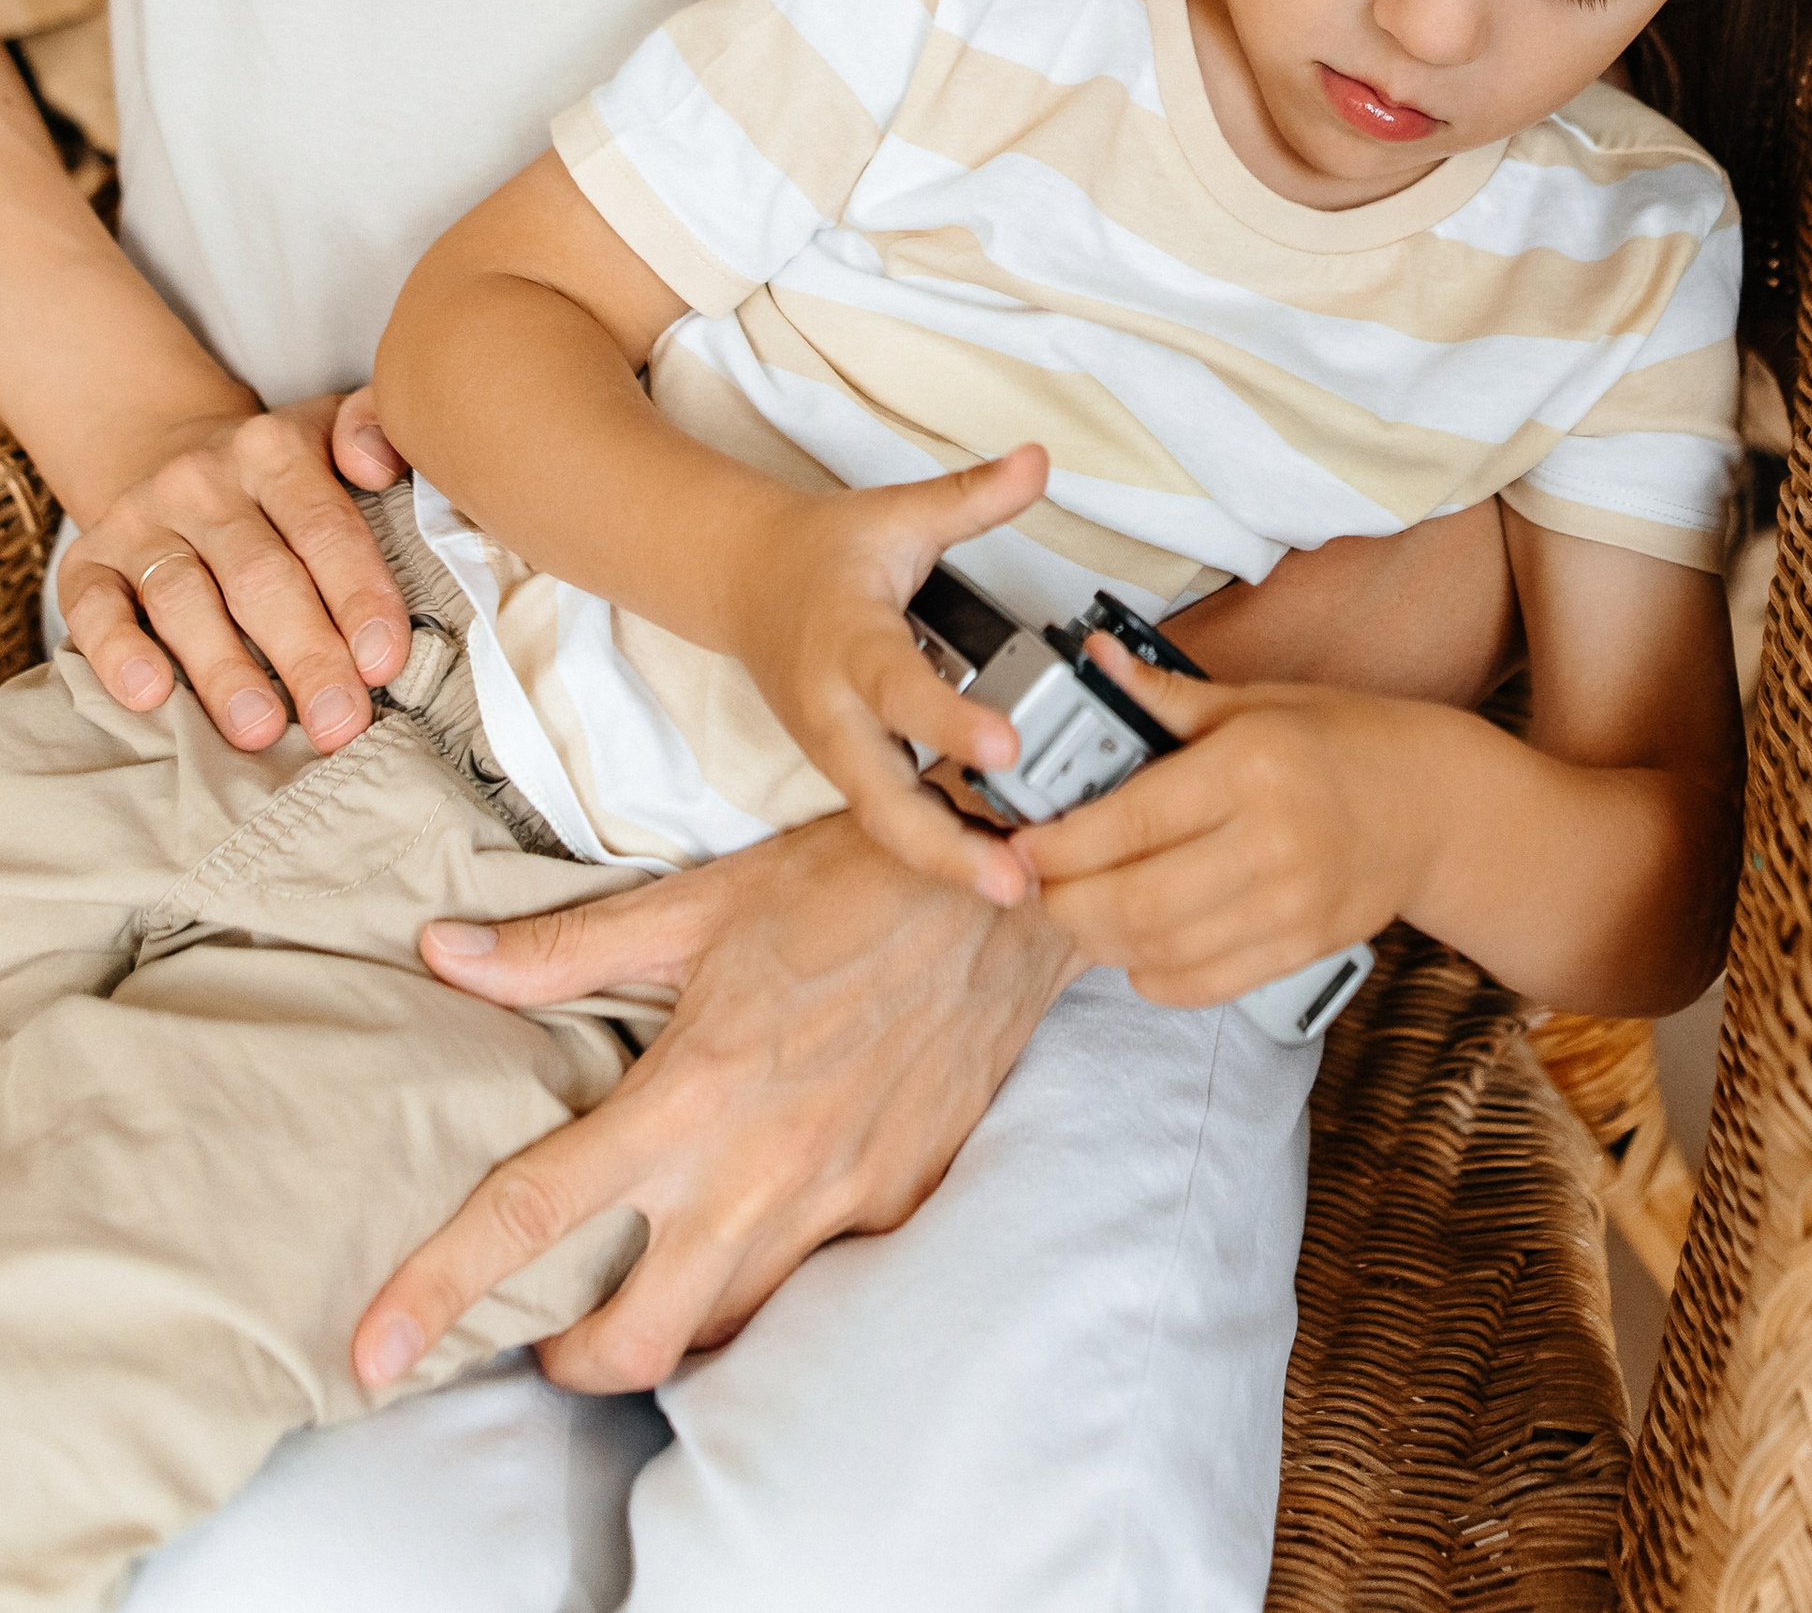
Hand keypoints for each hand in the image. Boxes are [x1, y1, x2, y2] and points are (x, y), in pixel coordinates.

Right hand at [56, 384, 410, 753]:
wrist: (166, 453)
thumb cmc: (276, 474)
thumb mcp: (330, 430)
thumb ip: (374, 429)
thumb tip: (376, 464)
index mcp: (274, 449)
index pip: (324, 527)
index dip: (357, 597)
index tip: (384, 663)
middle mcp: (202, 480)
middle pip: (259, 575)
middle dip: (306, 654)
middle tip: (340, 723)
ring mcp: (139, 520)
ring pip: (182, 599)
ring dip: (224, 671)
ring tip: (260, 730)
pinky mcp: (86, 561)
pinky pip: (94, 608)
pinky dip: (118, 653)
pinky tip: (150, 696)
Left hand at [352, 817, 1074, 1394]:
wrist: (1011, 892)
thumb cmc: (849, 880)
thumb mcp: (702, 900)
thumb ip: (564, 950)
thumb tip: (441, 953)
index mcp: (692, 1090)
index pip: (534, 1213)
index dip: (439, 1292)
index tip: (372, 1352)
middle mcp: (756, 1169)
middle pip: (631, 1342)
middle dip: (572, 1360)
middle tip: (556, 1321)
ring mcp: (834, 1200)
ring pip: (722, 1331)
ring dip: (667, 1323)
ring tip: (650, 1267)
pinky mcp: (895, 1205)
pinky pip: (808, 1285)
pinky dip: (760, 1277)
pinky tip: (753, 1217)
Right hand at [727, 444, 1052, 907]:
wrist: (742, 583)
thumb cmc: (823, 552)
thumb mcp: (896, 513)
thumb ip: (971, 496)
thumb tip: (1037, 462)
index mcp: (849, 643)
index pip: (901, 690)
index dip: (951, 723)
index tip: (1008, 745)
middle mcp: (836, 712)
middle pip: (883, 799)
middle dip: (947, 847)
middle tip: (1017, 881)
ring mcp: (835, 750)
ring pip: (886, 823)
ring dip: (947, 861)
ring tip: (1019, 889)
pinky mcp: (846, 770)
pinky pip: (890, 819)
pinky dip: (937, 846)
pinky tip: (997, 866)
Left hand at [1018, 643, 1437, 1007]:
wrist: (1435, 803)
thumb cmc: (1342, 741)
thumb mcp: (1255, 702)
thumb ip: (1164, 695)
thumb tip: (1094, 660)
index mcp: (1249, 767)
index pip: (1126, 823)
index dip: (1057, 845)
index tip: (1022, 842)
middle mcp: (1270, 843)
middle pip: (1131, 902)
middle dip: (1063, 902)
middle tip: (1037, 883)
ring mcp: (1288, 906)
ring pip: (1159, 952)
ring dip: (1100, 940)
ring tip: (1080, 908)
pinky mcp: (1300, 950)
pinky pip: (1204, 984)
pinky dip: (1153, 975)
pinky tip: (1137, 946)